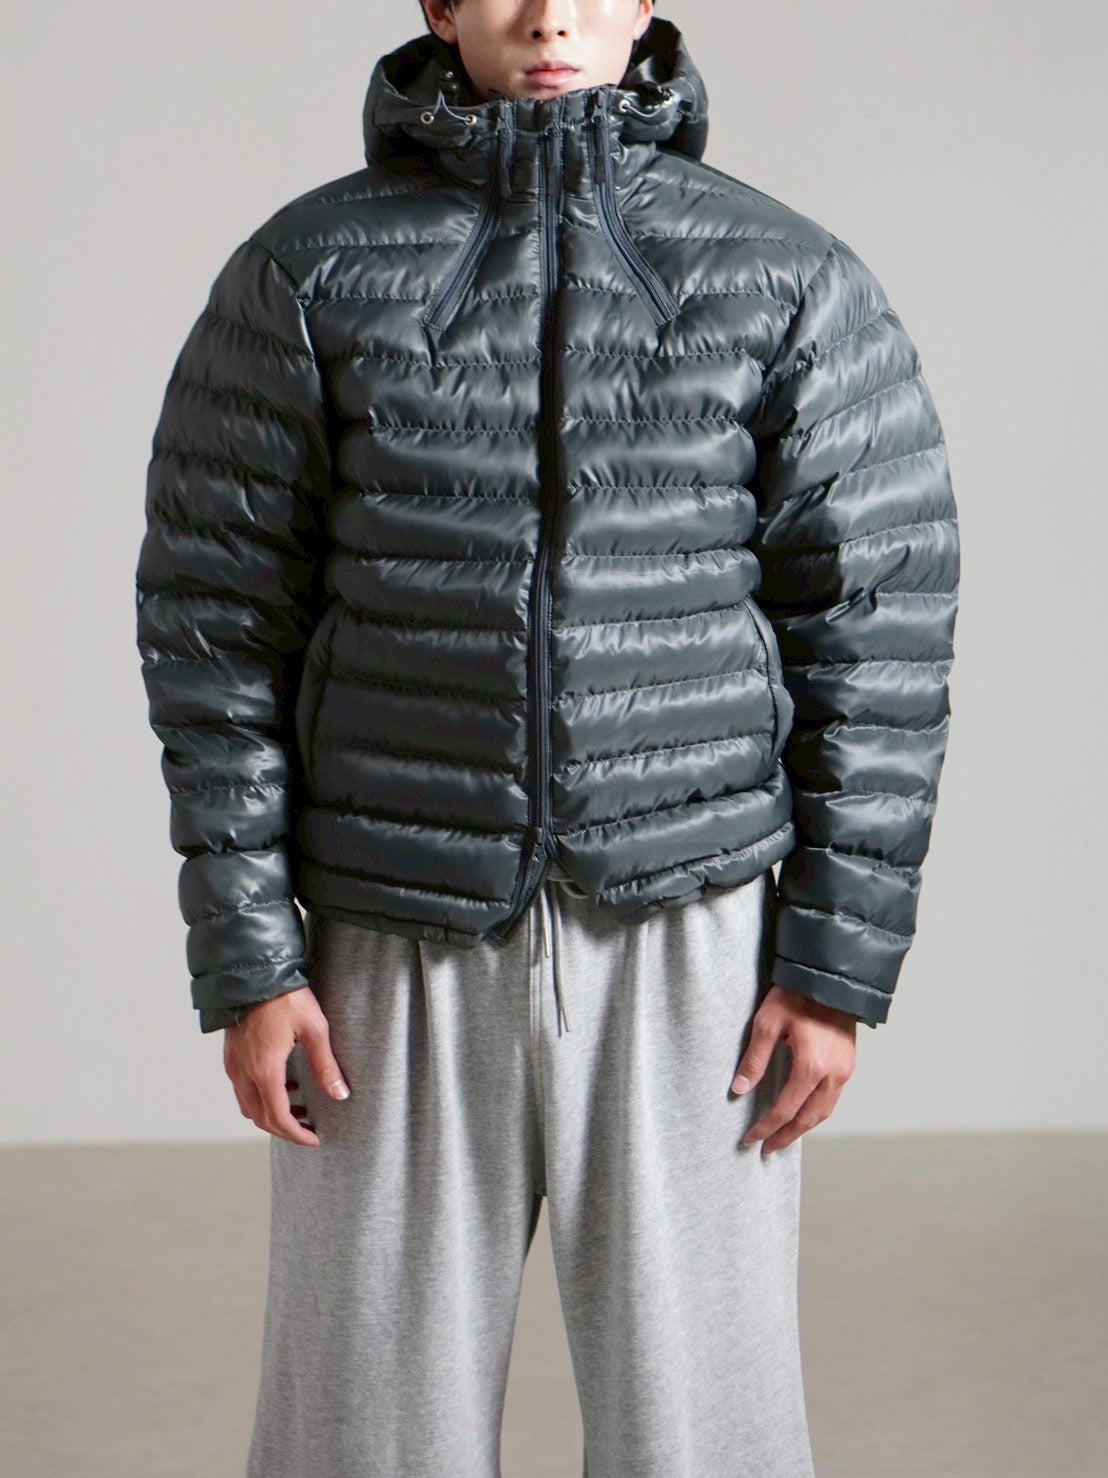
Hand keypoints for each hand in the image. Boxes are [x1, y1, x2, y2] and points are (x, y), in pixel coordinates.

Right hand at [222, 986, 350, 1147]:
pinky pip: (242, 1089)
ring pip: (248, 1106)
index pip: (278, 1118)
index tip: (314, 1139)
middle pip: (260, 1118)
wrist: (254, 973)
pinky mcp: (231, 1056)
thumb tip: (340, 1094)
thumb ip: (325, 1065)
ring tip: (298, 1107)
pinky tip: (283, 1083)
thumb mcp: (314, 1029)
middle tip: (308, 1129)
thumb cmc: (285, 998)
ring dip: (271, 1114)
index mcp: (264, 1070)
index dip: (296, 1135)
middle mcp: (243, 1073)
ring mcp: (234, 1065)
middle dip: (284, 1129)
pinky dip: (261, 1097)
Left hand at [730, 983, 856, 1155]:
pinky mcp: (849, 1064)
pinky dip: (817, 1113)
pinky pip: (833, 1099)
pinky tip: (803, 1113)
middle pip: (808, 1119)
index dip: (766, 1128)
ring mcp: (844, 1071)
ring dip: (803, 1128)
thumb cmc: (797, 995)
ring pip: (824, 1112)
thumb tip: (738, 1090)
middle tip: (766, 1148)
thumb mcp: (767, 1023)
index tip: (750, 1139)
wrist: (830, 977)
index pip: (785, 1110)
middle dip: (785, 1137)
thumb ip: (754, 1059)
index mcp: (811, 1066)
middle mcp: (833, 1075)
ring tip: (783, 1137)